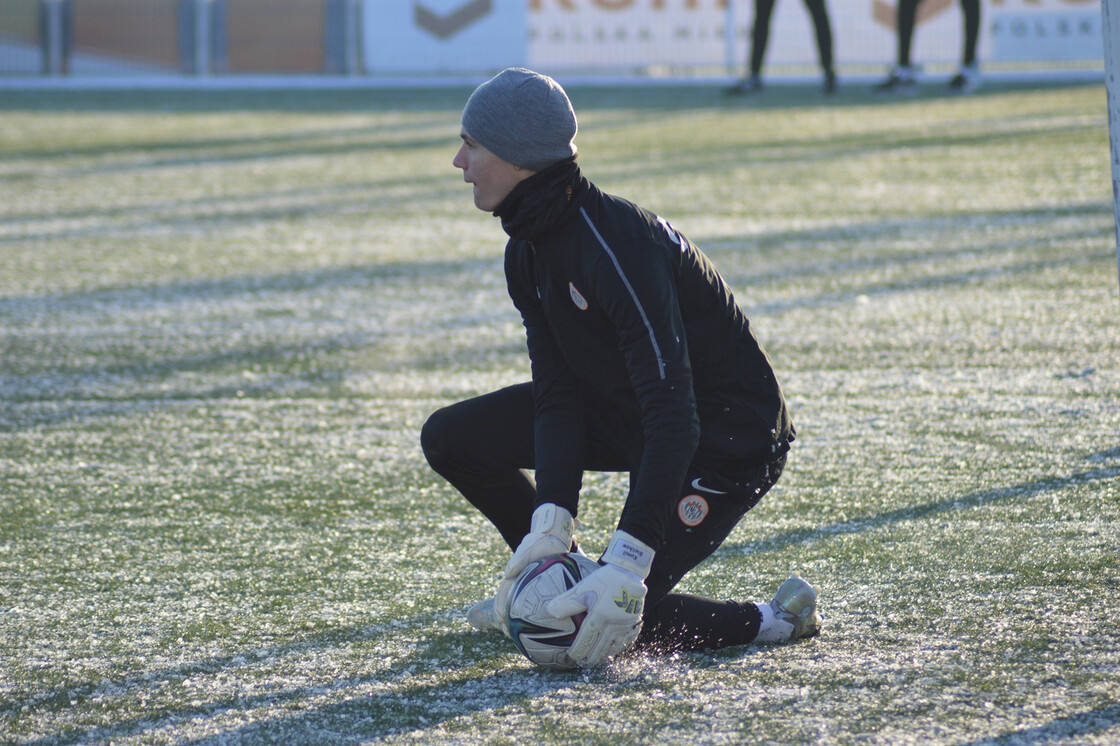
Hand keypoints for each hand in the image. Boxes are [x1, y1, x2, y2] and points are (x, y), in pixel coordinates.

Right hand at [494, 504, 575, 625]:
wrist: (552, 536)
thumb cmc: (539, 542)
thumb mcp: (528, 548)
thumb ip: (518, 560)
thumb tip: (508, 575)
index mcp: (514, 575)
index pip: (503, 594)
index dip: (500, 608)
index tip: (501, 621)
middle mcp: (518, 580)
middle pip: (507, 602)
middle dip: (504, 617)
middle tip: (507, 632)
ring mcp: (526, 583)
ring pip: (517, 603)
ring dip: (514, 616)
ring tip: (515, 632)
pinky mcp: (537, 585)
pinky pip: (530, 601)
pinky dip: (527, 611)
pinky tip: (532, 622)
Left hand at [545, 530, 653, 666]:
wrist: (629, 571)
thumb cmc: (603, 579)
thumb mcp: (582, 588)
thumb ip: (567, 602)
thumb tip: (549, 612)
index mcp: (600, 616)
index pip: (587, 640)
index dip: (579, 651)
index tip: (572, 657)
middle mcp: (614, 623)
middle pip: (601, 647)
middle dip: (591, 657)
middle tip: (582, 663)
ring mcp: (626, 624)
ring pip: (615, 646)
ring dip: (604, 654)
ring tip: (596, 660)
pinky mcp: (635, 621)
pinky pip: (627, 640)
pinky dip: (619, 648)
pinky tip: (613, 650)